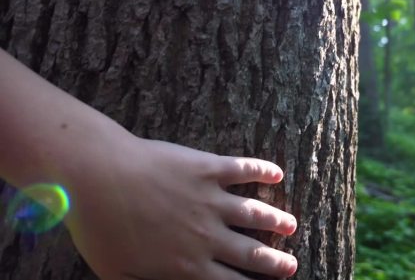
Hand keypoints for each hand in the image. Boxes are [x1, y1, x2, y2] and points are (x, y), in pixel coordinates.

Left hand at [63, 137, 297, 279]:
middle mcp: (207, 235)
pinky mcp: (208, 169)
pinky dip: (263, 171)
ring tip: (290, 224)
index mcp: (186, 263)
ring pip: (255, 214)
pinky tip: (277, 174)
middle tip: (291, 266)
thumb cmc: (100, 227)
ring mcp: (210, 200)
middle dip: (275, 262)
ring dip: (276, 220)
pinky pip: (243, 170)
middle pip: (251, 253)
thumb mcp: (116, 274)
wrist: (98, 177)